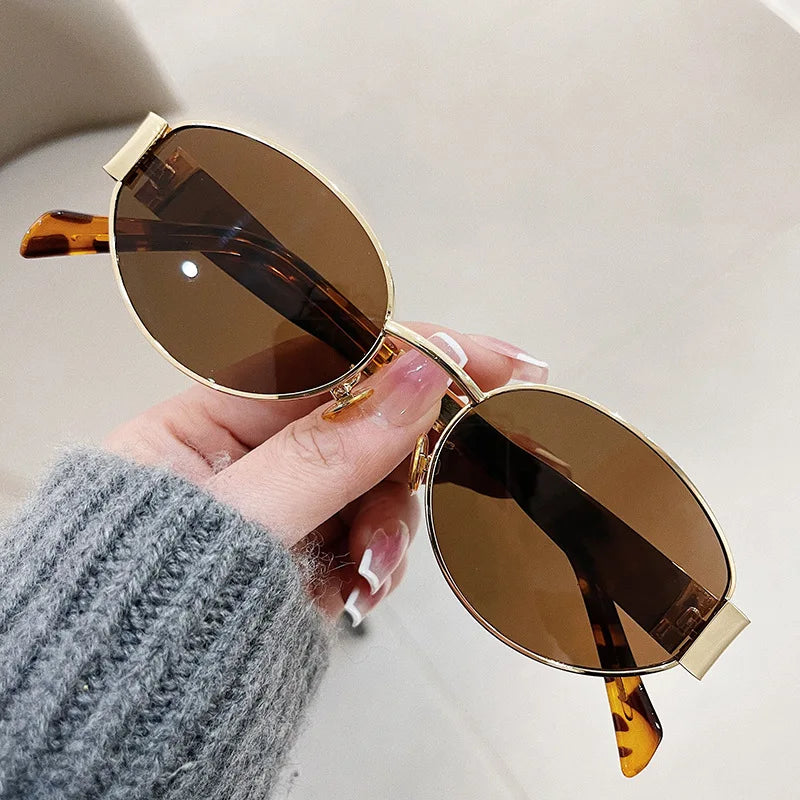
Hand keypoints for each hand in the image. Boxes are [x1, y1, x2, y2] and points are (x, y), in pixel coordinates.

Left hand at [103, 324, 547, 623]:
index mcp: (212, 418)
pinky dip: (377, 561)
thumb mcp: (237, 518)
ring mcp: (285, 501)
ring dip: (391, 524)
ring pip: (375, 484)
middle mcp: (253, 453)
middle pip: (363, 421)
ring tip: (372, 569)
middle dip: (412, 454)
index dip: (408, 350)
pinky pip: (366, 535)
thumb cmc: (139, 607)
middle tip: (473, 458)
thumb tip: (414, 379)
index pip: (325, 358)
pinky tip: (361, 585)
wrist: (127, 709)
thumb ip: (327, 452)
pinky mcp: (308, 547)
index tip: (486, 360)